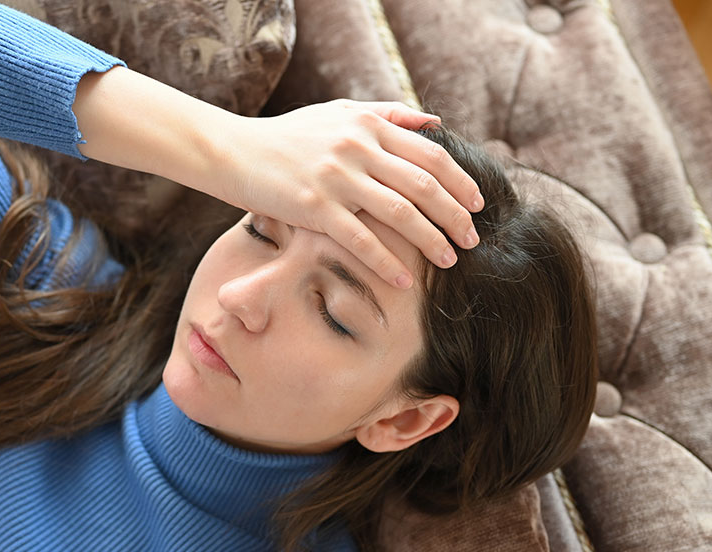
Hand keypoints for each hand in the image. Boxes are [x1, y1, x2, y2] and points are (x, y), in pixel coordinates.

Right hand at [219, 100, 483, 288]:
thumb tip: (435, 122)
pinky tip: (403, 279)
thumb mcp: (338, 112)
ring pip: (400, 213)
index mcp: (368, 125)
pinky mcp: (314, 207)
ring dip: (431, 241)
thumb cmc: (287, 136)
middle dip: (455, 216)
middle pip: (424, 186)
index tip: (478, 204)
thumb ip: (388, 114)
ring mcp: (336, 178)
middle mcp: (357, 148)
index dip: (461, 182)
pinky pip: (360, 239)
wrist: (232, 151)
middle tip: (472, 240)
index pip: (431, 155)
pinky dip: (386, 262)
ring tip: (449, 261)